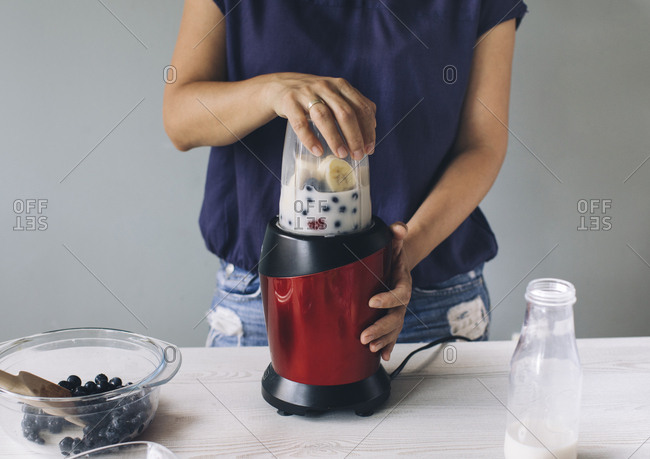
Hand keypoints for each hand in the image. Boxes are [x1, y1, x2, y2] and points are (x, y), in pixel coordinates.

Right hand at [265, 73, 375, 159]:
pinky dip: (310, 139)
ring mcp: (307, 93)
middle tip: (358, 155)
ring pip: (324, 117)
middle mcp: (326, 87)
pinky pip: (300, 123)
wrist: (280, 87)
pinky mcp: (290, 102)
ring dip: (335, 138)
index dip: (368, 129)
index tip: (370, 148)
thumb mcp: (335, 95)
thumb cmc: (314, 96)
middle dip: (355, 136)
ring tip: (342, 154)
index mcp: (341, 86)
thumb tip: (371, 129)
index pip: (361, 107)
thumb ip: (353, 106)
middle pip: (345, 112)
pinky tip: (318, 151)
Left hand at [360, 222, 411, 360]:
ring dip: (383, 340)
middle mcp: (402, 300)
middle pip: (396, 318)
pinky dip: (388, 346)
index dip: (387, 299)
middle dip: (381, 329)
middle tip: (364, 336)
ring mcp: (397, 311)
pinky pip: (392, 335)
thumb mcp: (394, 242)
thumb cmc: (393, 254)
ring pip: (394, 329)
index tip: (371, 302)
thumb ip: (396, 234)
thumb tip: (399, 228)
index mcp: (403, 282)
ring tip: (370, 347)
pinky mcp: (391, 318)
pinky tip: (382, 356)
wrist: (397, 263)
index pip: (399, 294)